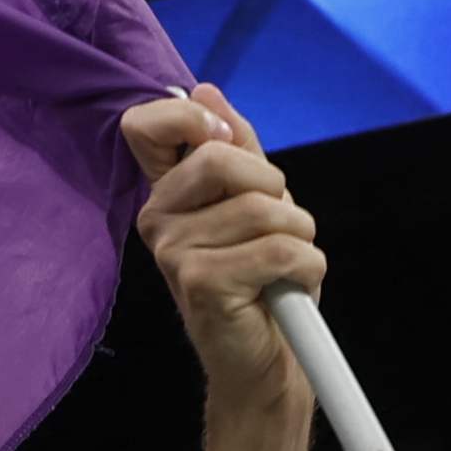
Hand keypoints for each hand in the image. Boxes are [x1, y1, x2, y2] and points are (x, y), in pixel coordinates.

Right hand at [124, 92, 324, 401]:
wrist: (267, 360)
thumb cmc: (262, 279)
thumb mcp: (254, 201)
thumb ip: (234, 147)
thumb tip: (206, 90)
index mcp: (164, 193)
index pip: (143, 125)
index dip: (193, 119)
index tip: (229, 144)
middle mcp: (155, 219)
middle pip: (221, 158)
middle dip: (275, 188)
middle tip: (281, 225)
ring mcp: (172, 252)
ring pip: (263, 208)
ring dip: (300, 236)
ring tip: (288, 265)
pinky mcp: (199, 283)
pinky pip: (279, 249)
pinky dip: (307, 266)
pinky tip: (291, 286)